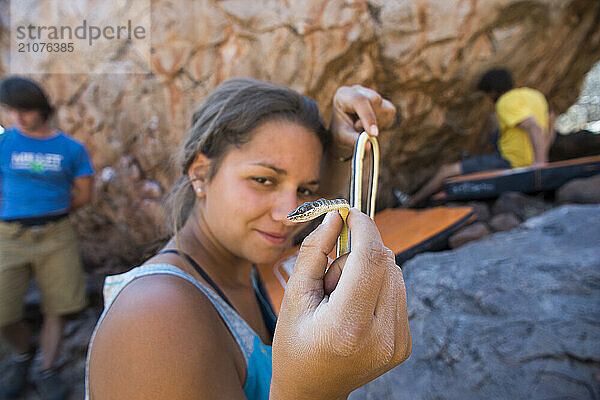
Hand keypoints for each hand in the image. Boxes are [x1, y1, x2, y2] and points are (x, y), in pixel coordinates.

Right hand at [270, 209, 410, 399]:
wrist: (312, 390)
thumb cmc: (295, 345)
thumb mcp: (294, 297)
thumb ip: (315, 252)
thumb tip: (336, 217)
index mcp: (348, 326)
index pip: (370, 259)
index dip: (363, 227)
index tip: (351, 212)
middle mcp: (381, 335)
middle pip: (386, 262)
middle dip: (359, 254)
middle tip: (332, 278)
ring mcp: (398, 342)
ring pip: (396, 274)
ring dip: (369, 271)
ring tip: (342, 298)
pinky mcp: (404, 343)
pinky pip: (398, 292)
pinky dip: (378, 288)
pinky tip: (356, 309)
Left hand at [330, 85, 395, 159]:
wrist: (345, 131)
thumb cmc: (341, 132)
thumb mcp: (342, 137)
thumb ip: (353, 140)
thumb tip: (368, 145)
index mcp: (343, 95)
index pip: (359, 100)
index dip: (368, 116)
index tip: (373, 134)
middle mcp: (357, 90)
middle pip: (374, 100)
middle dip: (372, 120)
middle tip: (363, 133)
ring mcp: (371, 94)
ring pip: (383, 106)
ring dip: (377, 122)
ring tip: (363, 128)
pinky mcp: (383, 101)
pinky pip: (389, 112)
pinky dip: (383, 122)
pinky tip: (371, 126)